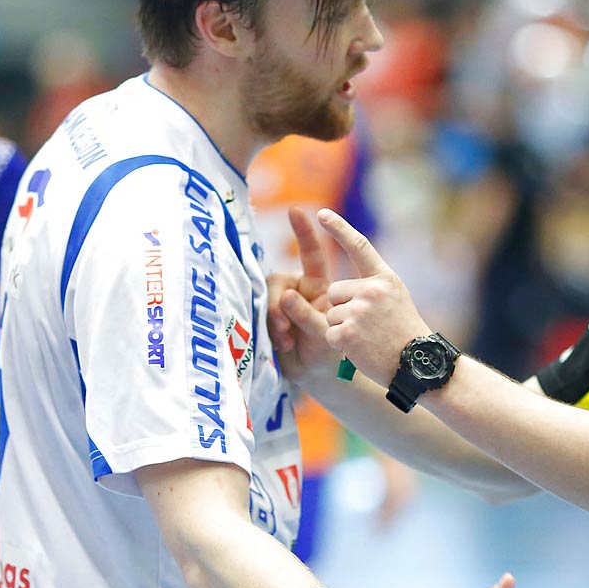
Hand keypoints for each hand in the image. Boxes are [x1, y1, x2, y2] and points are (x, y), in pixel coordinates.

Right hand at [270, 205, 342, 389]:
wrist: (317, 377)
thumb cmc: (330, 353)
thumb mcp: (324, 334)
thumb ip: (307, 315)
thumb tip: (286, 295)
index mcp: (318, 286)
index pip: (312, 255)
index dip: (304, 232)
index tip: (297, 210)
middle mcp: (298, 290)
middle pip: (278, 280)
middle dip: (278, 303)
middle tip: (286, 327)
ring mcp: (281, 305)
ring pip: (266, 298)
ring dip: (274, 318)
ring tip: (287, 339)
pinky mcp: (268, 318)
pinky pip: (259, 314)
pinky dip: (270, 329)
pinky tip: (282, 344)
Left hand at [316, 208, 432, 385]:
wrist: (419, 364)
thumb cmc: (406, 333)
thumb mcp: (396, 298)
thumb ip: (373, 286)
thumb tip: (341, 285)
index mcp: (385, 278)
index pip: (359, 246)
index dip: (339, 228)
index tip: (321, 213)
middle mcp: (371, 290)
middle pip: (335, 291)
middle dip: (344, 307)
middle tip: (369, 325)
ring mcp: (358, 311)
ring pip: (331, 313)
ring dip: (342, 327)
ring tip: (368, 338)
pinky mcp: (346, 333)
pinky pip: (329, 333)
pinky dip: (340, 344)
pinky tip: (361, 349)